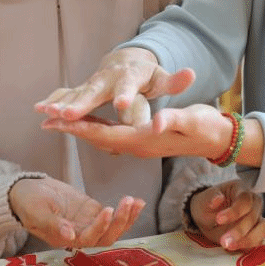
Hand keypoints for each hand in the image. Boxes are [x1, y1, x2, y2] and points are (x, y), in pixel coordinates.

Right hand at [9, 177, 145, 249]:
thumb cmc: (27, 203)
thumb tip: (70, 235)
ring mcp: (87, 223)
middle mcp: (79, 234)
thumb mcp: (37, 212)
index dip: (100, 226)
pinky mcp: (91, 211)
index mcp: (65, 238)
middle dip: (120, 222)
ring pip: (112, 227)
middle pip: (106, 236)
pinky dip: (125, 210)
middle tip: (128, 203)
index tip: (108, 209)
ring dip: (127, 217)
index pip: (88, 237)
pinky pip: (112, 214)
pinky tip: (136, 200)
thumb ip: (53, 224)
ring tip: (137, 202)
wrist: (25, 191)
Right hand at [35, 47, 195, 120]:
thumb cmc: (147, 76)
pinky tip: (39, 110)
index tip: (121, 103)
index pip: (129, 86)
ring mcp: (93, 82)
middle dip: (82, 102)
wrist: (127, 62)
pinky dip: (53, 101)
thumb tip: (192, 74)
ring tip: (47, 113)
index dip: (126, 95)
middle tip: (69, 114)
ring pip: (76, 93)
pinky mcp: (83, 89)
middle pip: (95, 90)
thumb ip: (175, 81)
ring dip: (61, 103)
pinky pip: (66, 96)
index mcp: (130, 76)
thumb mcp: (163, 78)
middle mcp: (108, 78)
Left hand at [42, 104, 230, 159]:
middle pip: (97, 138)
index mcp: (143, 140)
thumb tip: (153, 122)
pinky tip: (87, 122)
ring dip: (80, 129)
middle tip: (45, 120)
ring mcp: (139, 143)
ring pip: (102, 137)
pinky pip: (112, 134)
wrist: (219, 138)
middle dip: (72, 129)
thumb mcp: (191, 120)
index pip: (104, 135)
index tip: (57, 121)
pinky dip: (95, 127)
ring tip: (57, 121)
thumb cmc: (207, 127)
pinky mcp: (142, 138)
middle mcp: (137, 145)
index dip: (80, 128)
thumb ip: (171, 120)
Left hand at [189, 180, 264, 250]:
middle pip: (254, 216)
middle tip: (224, 241)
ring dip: (248, 239)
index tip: (218, 219)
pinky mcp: (257, 233)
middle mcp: (254, 203)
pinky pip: (259, 240)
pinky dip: (248, 245)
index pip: (245, 199)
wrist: (208, 217)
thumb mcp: (204, 200)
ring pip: (263, 229)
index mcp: (241, 190)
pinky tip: (234, 247)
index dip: (234, 211)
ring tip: (230, 246)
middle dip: (239, 230)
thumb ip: (210, 198)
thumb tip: (218, 198)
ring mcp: (258, 218)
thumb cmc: (207, 205)